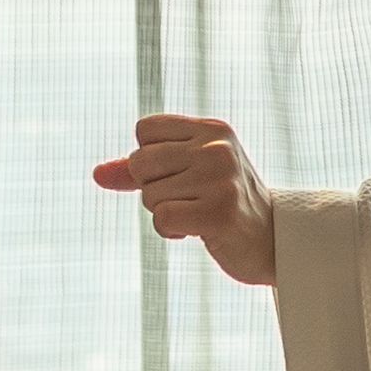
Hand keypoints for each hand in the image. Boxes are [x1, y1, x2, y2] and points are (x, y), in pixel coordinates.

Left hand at [95, 114, 276, 285]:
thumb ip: (142, 170)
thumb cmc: (225, 203)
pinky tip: (196, 231)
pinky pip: (161, 219)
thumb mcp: (189, 173)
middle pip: (140, 162)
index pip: (145, 129)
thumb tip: (97, 174)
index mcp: (212, 129)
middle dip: (152, 187)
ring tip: (197, 214)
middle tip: (187, 198)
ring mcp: (220, 179)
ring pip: (149, 195)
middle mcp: (217, 148)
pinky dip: (170, 231)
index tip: (180, 173)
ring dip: (165, 212)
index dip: (150, 157)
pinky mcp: (219, 213)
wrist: (274, 241)